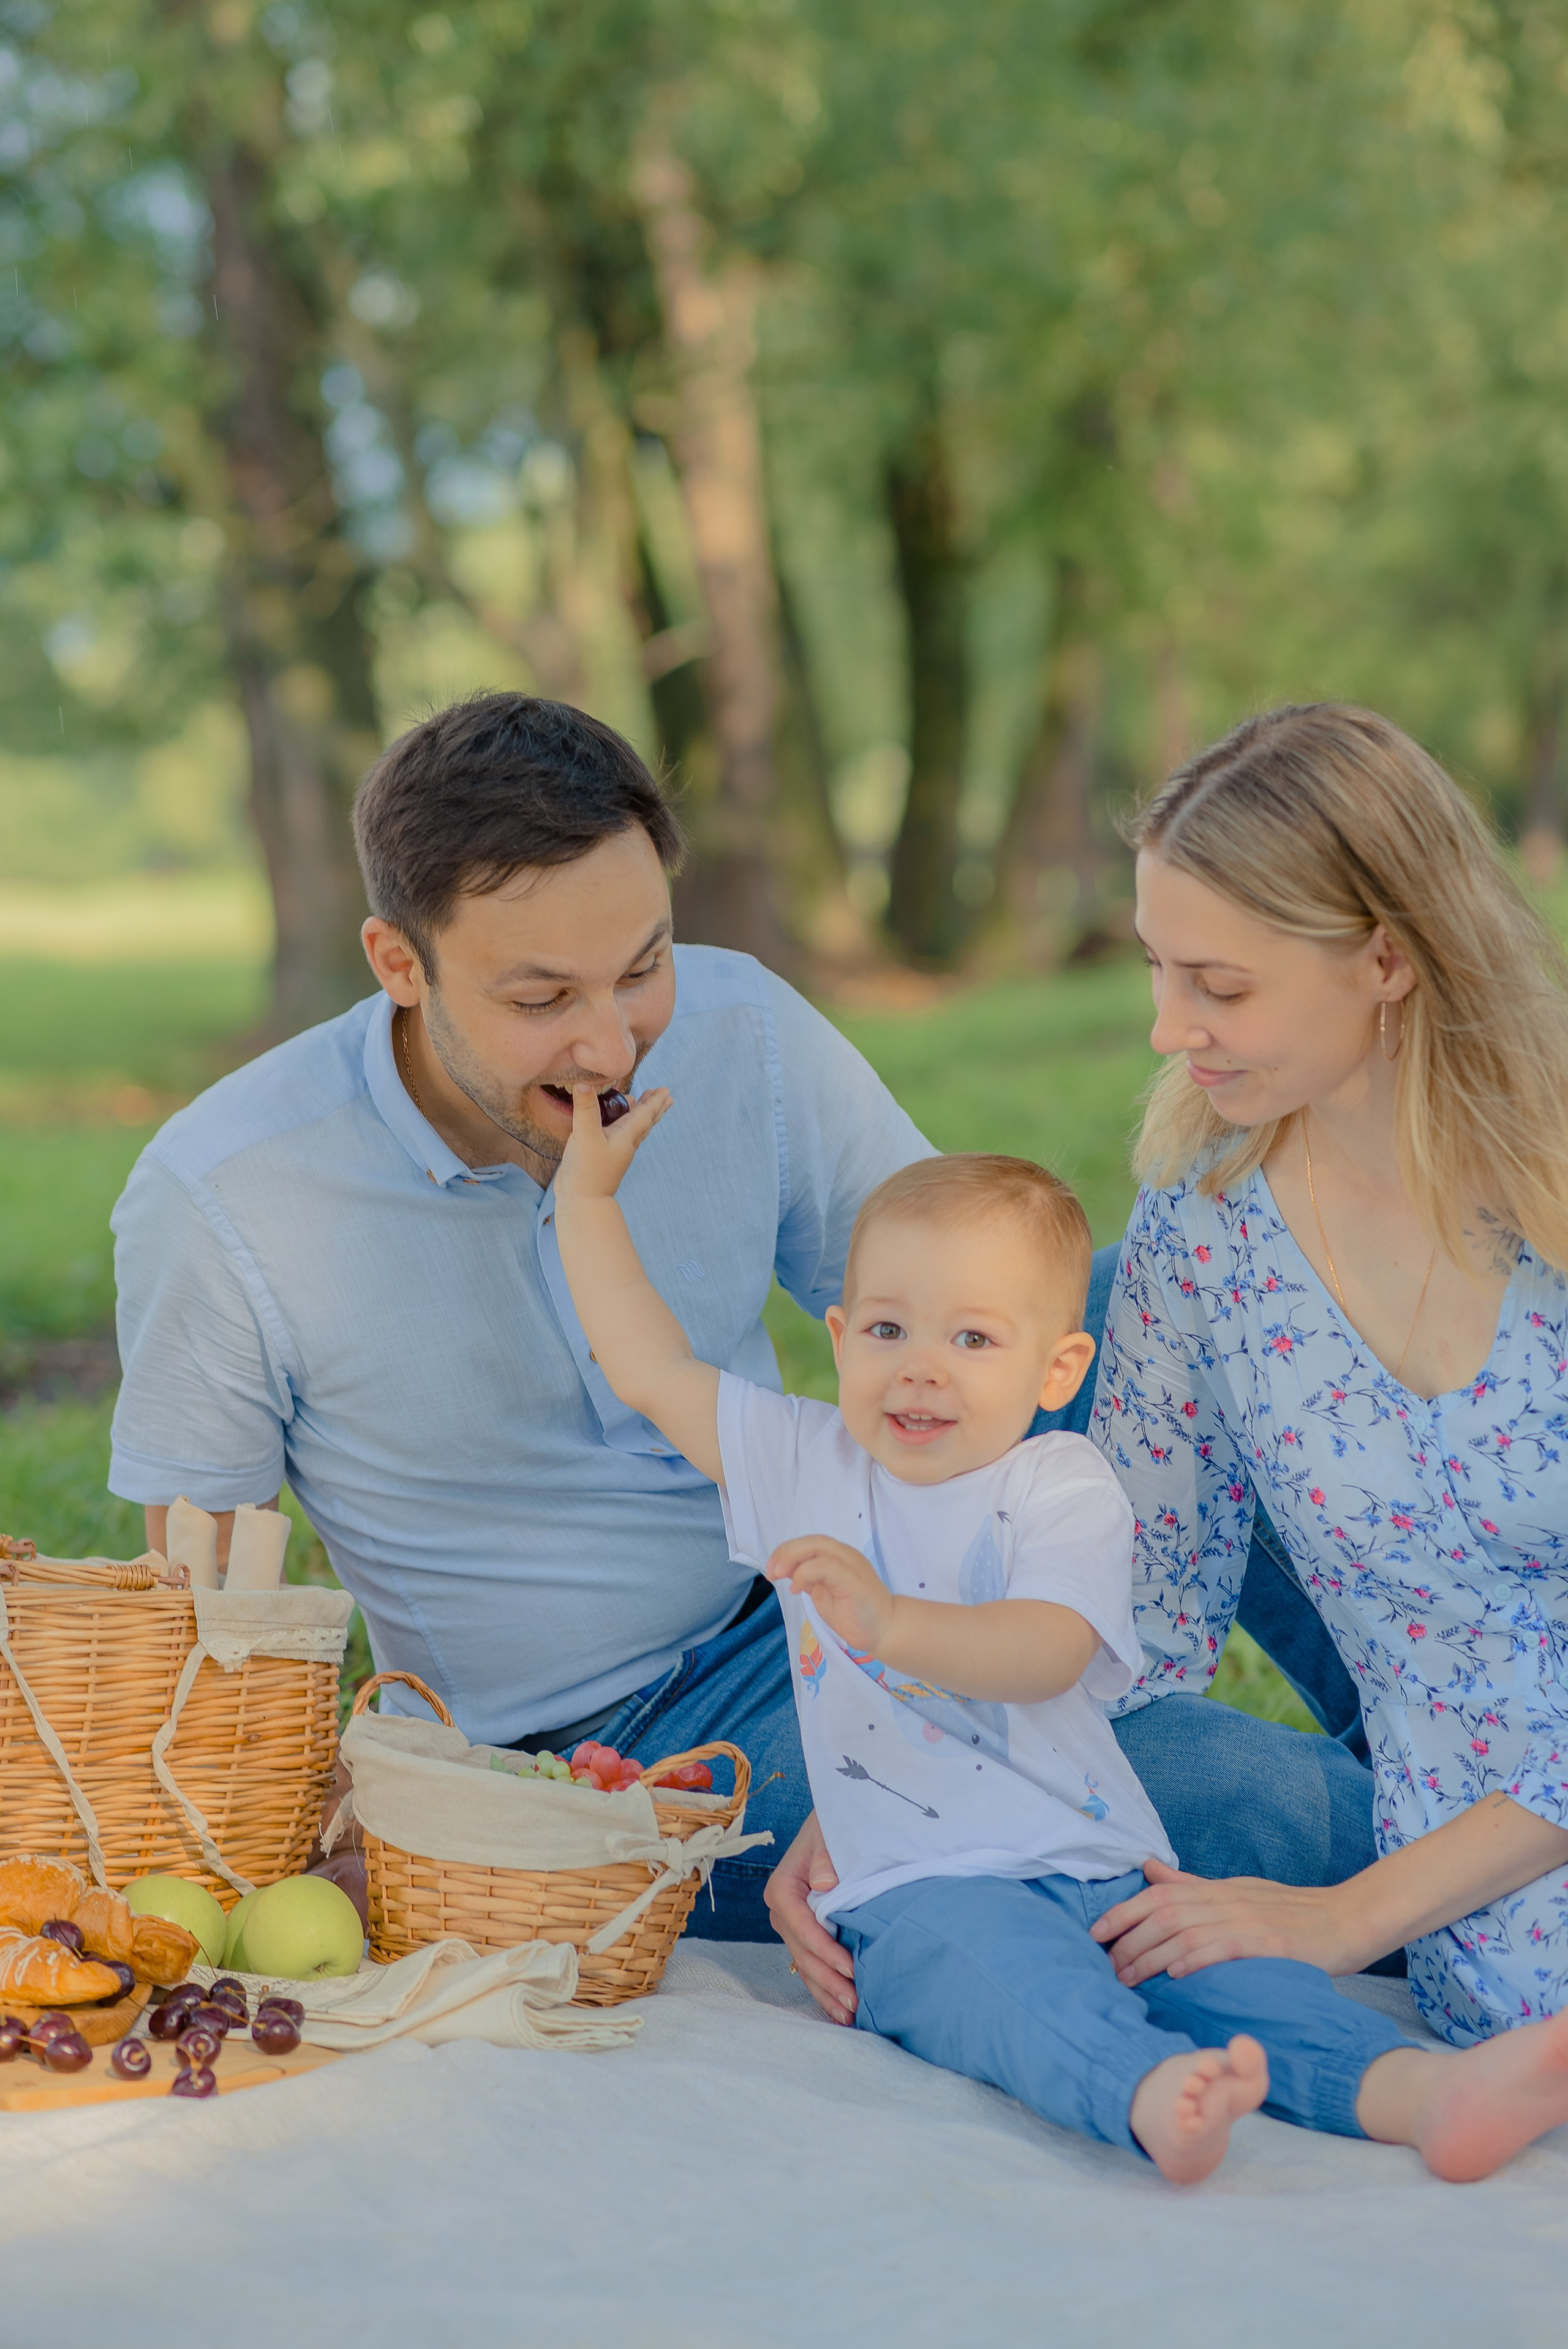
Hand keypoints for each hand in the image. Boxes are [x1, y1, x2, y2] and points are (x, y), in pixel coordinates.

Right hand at [553, 1081, 670, 1203]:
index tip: (666, 1090)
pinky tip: (613, 1124)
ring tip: (641, 1102)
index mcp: (626, 1136)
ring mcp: (615, 1152)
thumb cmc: (587, 1171)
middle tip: (665, 1096)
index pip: (645, 1114)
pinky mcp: (603, 1158)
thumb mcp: (585, 1136)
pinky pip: (619, 1136)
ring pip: (633, 1130)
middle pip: (644, 1122)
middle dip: (653, 1107)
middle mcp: (625, 1144)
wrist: (582, 1202)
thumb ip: (586, 1110)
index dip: (655, 1101)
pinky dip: (622, 1125)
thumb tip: (584, 1083)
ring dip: (639, 1115)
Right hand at [764, 1811, 855, 2023]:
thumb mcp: (829, 1831)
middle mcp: (782, 1910)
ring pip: (805, 1966)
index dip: (826, 1950)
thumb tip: (825, 1883)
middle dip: (828, 1981)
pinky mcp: (804, 1934)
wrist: (833, 1824)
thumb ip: (826, 1856)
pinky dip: (824, 1987)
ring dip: (826, 1992)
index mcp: (783, 1887)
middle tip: (854, 2004)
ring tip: (850, 2016)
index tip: (851, 1968)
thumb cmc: (834, 1825)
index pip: (803, 1926)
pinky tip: (839, 2010)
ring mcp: (791, 1925)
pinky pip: (810, 1965)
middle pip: (803, 1953)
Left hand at [765, 1535, 892, 1656]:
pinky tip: (796, 1589)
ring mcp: (851, 1565)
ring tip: (779, 1577)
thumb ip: (807, 1578)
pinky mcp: (854, 1580)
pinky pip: (827, 1566)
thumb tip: (783, 1569)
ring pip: (819, 1547)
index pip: (809, 1543)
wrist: (884, 1630)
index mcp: (838, 1557)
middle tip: (771, 1573)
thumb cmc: (854, 1613)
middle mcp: (845, 1555)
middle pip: (812, 1540)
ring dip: (793, 1559)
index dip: (785, 1551)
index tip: (771, 1569)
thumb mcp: (823, 1592)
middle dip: (786, 1552)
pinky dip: (806, 1573)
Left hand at [1090, 1856, 1361, 1985]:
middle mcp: (1226, 1900)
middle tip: (1107, 1968)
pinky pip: (1225, 1947)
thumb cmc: (1290, 1913)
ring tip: (1128, 1978)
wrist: (1347, 1920)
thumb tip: (1148, 1869)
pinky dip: (1197, 1958)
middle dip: (1128, 1940)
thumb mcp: (1236, 1891)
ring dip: (1151, 1955)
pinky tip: (1177, 1974)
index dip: (1122, 1912)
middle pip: (1163, 1913)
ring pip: (1186, 1931)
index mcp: (1217, 1889)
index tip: (1095, 1934)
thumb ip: (1191, 1885)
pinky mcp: (1270, 1943)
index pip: (1158, 1895)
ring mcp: (1248, 1920)